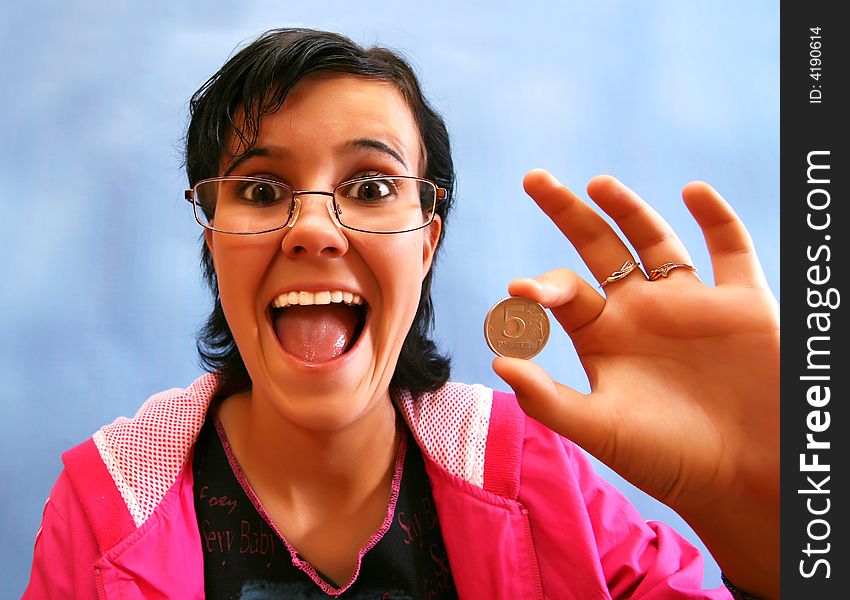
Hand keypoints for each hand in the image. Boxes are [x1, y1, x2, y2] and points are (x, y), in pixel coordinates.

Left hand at [492, 169, 778, 598]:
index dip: (540, 286)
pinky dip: (716, 218)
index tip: (519, 290)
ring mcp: (689, 302)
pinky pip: (731, 248)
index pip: (564, 293)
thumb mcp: (600, 430)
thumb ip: (548, 398)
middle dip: (567, 212)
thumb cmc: (669, 460)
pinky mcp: (741, 303)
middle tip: (533, 178)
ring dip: (629, 208)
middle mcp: (641, 311)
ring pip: (655, 240)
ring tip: (597, 184)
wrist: (746, 480)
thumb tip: (498, 360)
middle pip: (598, 247)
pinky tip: (693, 192)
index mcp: (604, 336)